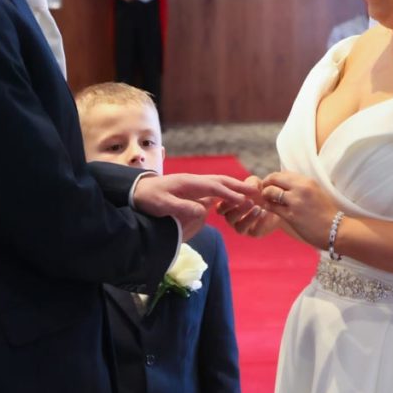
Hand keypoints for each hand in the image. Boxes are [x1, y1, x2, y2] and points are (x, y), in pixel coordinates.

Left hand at [133, 174, 256, 240]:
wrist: (136, 191)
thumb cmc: (148, 199)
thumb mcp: (162, 205)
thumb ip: (182, 208)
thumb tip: (204, 211)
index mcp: (188, 182)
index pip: (214, 187)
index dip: (229, 194)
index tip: (243, 201)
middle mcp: (193, 181)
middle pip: (220, 181)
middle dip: (238, 186)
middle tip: (256, 191)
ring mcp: (193, 184)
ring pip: (218, 184)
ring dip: (234, 187)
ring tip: (249, 193)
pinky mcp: (191, 190)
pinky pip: (212, 189)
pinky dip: (225, 192)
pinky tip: (231, 198)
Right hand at [217, 176, 280, 236]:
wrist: (277, 204)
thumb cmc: (261, 192)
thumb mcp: (256, 184)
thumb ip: (251, 182)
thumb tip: (250, 186)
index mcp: (228, 207)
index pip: (221, 208)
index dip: (226, 203)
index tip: (237, 195)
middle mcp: (233, 218)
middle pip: (229, 217)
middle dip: (238, 210)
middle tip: (250, 201)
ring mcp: (243, 227)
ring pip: (240, 227)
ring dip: (249, 217)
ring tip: (258, 208)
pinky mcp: (254, 233)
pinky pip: (255, 231)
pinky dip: (260, 222)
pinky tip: (265, 212)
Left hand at [260, 171, 339, 248]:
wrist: (336, 229)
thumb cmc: (326, 212)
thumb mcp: (316, 192)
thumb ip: (300, 186)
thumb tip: (283, 183)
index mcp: (307, 181)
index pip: (283, 173)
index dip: (273, 178)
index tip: (270, 183)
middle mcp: (301, 188)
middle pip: (274, 179)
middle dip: (266, 183)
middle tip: (263, 190)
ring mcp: (295, 202)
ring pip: (270, 192)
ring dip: (265, 195)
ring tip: (266, 199)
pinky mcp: (291, 215)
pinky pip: (272, 207)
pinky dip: (268, 206)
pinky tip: (269, 208)